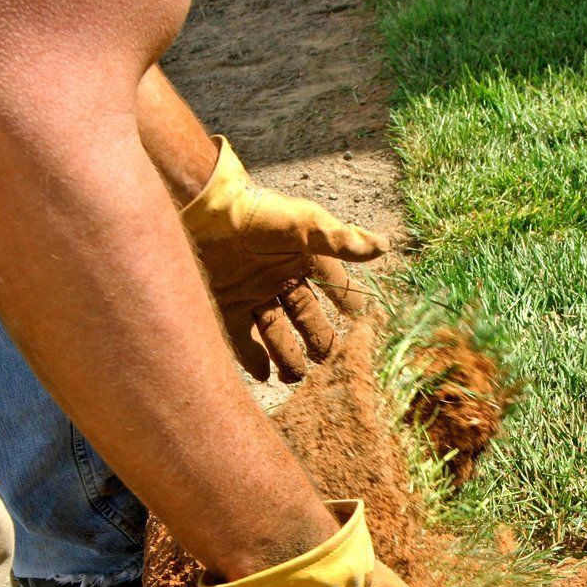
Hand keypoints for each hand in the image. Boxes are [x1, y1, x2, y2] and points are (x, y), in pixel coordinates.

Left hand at [182, 137, 388, 382]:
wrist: (203, 209)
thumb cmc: (256, 213)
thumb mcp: (303, 224)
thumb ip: (340, 240)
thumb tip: (383, 247)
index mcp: (303, 259)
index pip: (335, 286)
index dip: (350, 303)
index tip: (365, 323)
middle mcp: (280, 279)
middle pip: (307, 318)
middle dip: (320, 340)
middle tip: (331, 362)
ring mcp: (253, 295)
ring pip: (277, 334)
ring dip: (289, 356)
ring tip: (297, 377)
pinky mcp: (227, 306)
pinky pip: (243, 340)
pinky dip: (254, 359)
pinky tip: (265, 375)